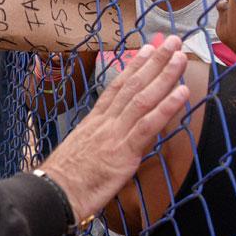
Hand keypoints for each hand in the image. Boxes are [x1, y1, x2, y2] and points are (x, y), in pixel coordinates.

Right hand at [40, 37, 189, 221]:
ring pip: (143, 98)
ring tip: (181, 57)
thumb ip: (96, 143)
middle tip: (171, 41)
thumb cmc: (63, 182)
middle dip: (154, 62)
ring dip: (165, 75)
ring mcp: (115, 135)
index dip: (133, 67)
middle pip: (132, 85)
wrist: (53, 194)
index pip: (116, 87)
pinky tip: (182, 93)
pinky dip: (167, 107)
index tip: (147, 50)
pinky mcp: (123, 152)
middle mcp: (105, 122)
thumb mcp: (80, 154)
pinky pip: (148, 125)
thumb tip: (105, 142)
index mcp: (94, 122)